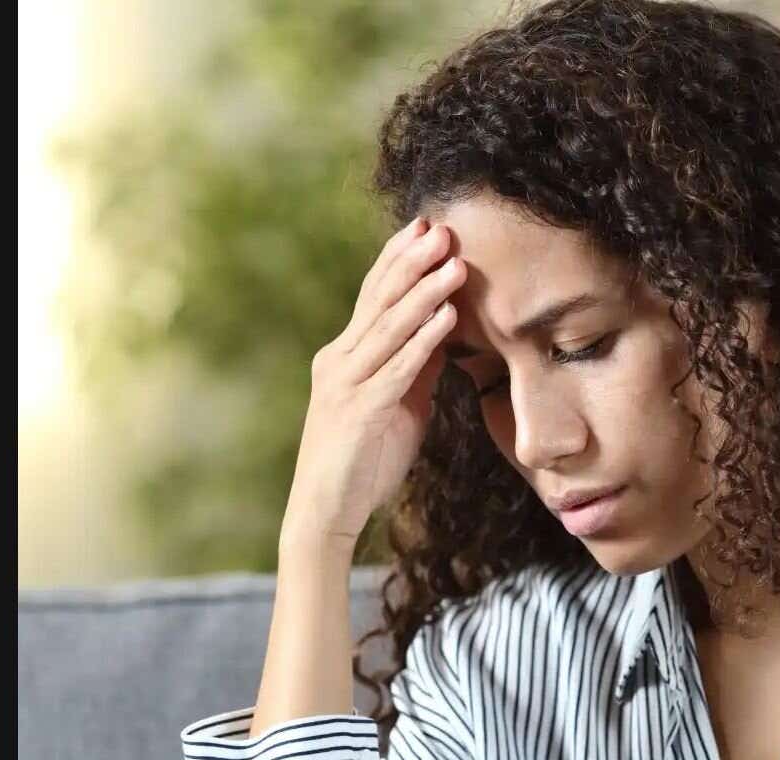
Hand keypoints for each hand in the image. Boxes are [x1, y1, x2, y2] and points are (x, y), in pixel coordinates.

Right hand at [281, 215, 465, 545]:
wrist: (326, 513)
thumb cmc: (361, 462)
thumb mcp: (396, 404)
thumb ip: (413, 367)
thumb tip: (443, 329)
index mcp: (344, 356)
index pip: (373, 296)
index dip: (398, 259)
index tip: (426, 226)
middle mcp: (339, 361)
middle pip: (378, 300)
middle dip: (411, 261)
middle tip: (441, 227)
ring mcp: (347, 385)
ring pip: (389, 328)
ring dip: (424, 292)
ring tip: (453, 262)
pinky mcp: (359, 412)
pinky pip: (396, 369)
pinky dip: (422, 341)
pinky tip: (446, 318)